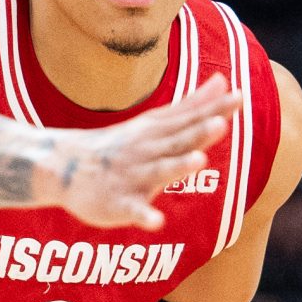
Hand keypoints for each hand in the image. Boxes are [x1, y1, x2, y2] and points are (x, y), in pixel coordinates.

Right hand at [44, 76, 240, 229]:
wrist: (62, 165)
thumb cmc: (119, 145)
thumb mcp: (155, 122)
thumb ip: (191, 105)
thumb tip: (223, 80)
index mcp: (157, 132)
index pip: (189, 119)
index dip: (214, 110)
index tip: (239, 97)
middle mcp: (147, 151)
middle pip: (176, 141)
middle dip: (198, 133)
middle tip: (221, 123)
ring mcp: (132, 176)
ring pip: (158, 172)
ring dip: (177, 166)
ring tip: (199, 161)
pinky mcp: (118, 203)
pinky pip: (132, 210)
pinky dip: (143, 216)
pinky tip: (156, 222)